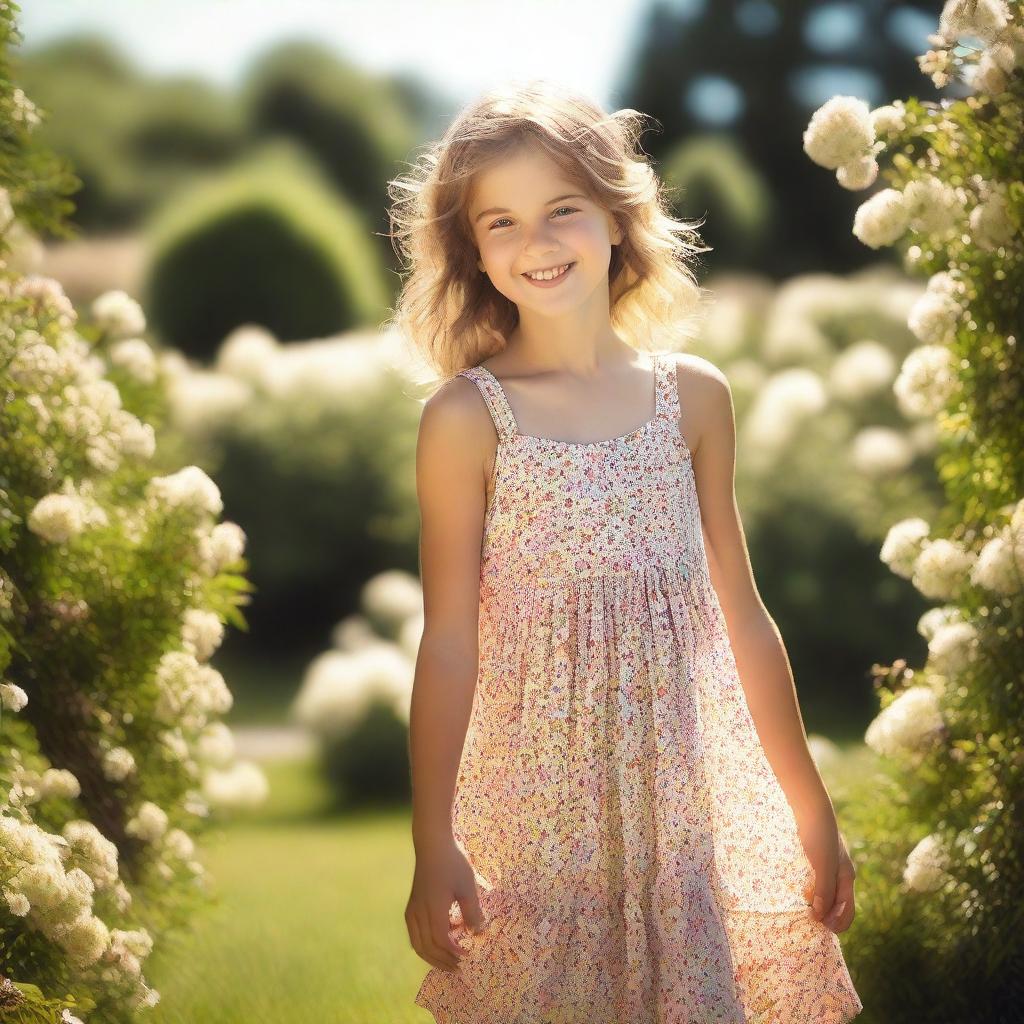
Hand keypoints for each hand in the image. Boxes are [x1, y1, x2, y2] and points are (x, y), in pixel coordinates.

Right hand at [406, 836, 485, 972]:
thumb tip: (478, 933)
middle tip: (458, 968)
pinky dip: (426, 944)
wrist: (432, 845)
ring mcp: (412, 910)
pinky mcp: (412, 906)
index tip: (468, 956)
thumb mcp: (467, 887)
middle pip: (426, 948)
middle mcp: (418, 913)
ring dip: (432, 956)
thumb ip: (472, 912)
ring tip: (448, 961)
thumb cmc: (452, 863)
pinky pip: (415, 934)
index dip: (453, 952)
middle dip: (442, 961)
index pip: (441, 940)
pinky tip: (441, 940)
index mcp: (433, 909)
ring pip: (417, 944)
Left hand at [796, 805, 856, 933]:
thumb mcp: (823, 865)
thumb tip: (820, 915)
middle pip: (837, 906)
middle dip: (825, 916)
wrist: (810, 809)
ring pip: (825, 895)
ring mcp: (828, 868)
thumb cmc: (819, 836)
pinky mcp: (816, 861)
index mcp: (847, 878)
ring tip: (802, 908)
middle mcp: (840, 875)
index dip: (835, 923)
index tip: (817, 923)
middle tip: (808, 918)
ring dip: (816, 905)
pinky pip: (815, 883)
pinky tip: (798, 892)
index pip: (848, 912)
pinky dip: (809, 892)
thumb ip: (824, 890)